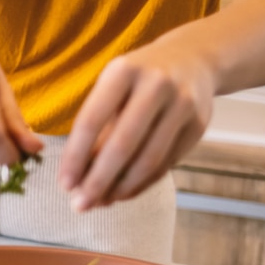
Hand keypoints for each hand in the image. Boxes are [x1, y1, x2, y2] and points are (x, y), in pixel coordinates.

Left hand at [57, 42, 216, 211]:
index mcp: (124, 70)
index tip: (64, 184)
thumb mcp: (113, 84)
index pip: (91, 120)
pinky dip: (143, 183)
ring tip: (102, 202)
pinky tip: (125, 192)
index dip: (76, 156)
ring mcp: (182, 105)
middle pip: (122, 145)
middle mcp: (156, 85)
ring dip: (122, 188)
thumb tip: (79, 176)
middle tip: (80, 205)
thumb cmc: (139, 77)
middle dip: (98, 181)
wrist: (193, 59)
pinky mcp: (199, 125)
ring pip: (148, 160)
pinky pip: (167, 164)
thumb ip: (96, 125)